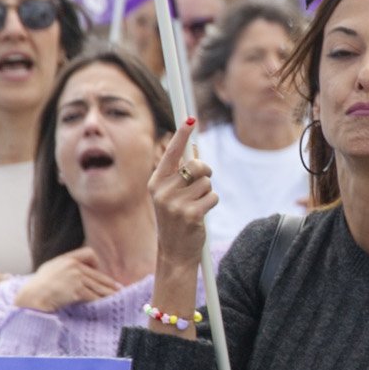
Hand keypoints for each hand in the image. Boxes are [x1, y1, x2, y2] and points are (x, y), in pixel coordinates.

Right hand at [17, 248, 115, 313]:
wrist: (32, 297)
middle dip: (109, 283)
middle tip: (119, 289)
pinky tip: (107, 304)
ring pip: (98, 286)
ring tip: (117, 297)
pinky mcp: (77, 291)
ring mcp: (76, 278)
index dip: (96, 263)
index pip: (90, 254)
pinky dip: (100, 300)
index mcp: (67, 259)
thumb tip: (78, 270)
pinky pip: (93, 296)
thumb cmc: (38, 286)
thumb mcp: (50, 268)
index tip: (98, 273)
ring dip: (108, 293)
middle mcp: (73, 266)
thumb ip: (64, 266)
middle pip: (97, 274)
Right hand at [150, 119, 216, 268]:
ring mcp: (175, 203)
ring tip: (195, 205)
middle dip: (205, 171)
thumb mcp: (172, 193)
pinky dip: (211, 203)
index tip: (191, 119)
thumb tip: (195, 147)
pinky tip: (200, 215)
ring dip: (207, 192)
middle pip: (197, 165)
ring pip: (207, 182)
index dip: (182, 135)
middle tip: (201, 183)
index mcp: (156, 182)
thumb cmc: (176, 218)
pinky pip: (213, 196)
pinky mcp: (191, 214)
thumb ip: (181, 171)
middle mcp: (162, 191)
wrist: (174, 251)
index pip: (171, 153)